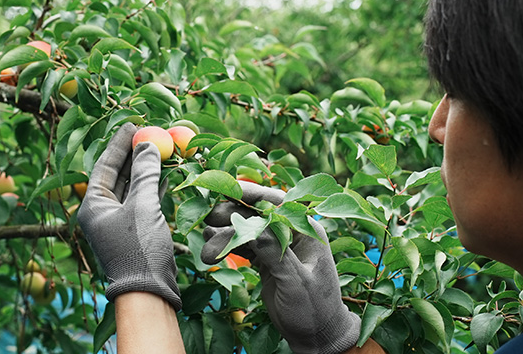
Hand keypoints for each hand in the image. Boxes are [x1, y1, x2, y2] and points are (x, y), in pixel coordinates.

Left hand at [77, 123, 180, 309]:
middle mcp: (102, 212)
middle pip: (117, 174)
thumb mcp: (143, 206)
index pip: (104, 165)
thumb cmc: (139, 248)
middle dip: (134, 154)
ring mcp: (119, 222)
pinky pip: (143, 200)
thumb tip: (148, 145)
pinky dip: (154, 186)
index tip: (132, 124)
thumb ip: (145, 174)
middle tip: (149, 133)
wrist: (148, 290)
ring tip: (161, 148)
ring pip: (132, 187)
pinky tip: (166, 173)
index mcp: (93, 205)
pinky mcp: (135, 230)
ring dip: (146, 169)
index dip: (119, 143)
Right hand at [201, 181, 359, 353]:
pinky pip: (244, 246)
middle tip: (209, 220)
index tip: (228, 189)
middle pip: (256, 214)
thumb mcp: (295, 280)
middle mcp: (291, 232)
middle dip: (231, 215)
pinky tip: (210, 248)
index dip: (252, 194)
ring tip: (206, 246)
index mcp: (305, 230)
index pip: (277, 204)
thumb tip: (249, 229)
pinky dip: (227, 246)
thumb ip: (274, 252)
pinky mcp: (266, 259)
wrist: (316, 335)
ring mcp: (277, 245)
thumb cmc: (314, 308)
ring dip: (224, 235)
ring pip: (246, 230)